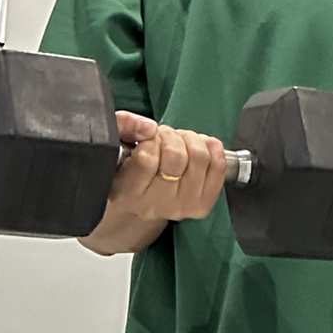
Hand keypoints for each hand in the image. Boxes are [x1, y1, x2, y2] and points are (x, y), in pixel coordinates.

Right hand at [80, 111, 230, 254]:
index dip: (151, 138)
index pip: (147, 158)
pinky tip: (195, 148)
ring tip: (178, 143)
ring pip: (200, 157)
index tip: (149, 136)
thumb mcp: (114, 143)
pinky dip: (210, 148)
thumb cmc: (126, 168)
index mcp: (128, 192)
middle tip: (164, 138)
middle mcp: (155, 205)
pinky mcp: (203, 205)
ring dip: (190, 140)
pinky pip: (218, 166)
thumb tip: (149, 127)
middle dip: (171, 136)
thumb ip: (123, 125)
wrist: (138, 201)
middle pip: (177, 156)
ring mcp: (182, 207)